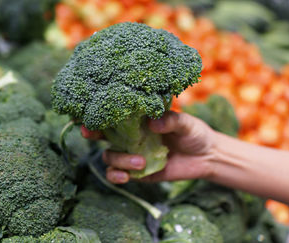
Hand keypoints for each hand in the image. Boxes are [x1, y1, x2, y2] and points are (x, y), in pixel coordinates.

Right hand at [81, 111, 216, 183]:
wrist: (206, 157)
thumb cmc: (194, 133)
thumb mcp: (185, 122)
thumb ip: (170, 120)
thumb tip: (152, 123)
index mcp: (137, 120)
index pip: (113, 115)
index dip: (96, 113)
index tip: (83, 111)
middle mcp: (130, 137)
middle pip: (101, 135)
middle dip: (90, 133)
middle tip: (89, 133)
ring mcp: (131, 154)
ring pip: (109, 157)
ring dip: (119, 160)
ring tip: (140, 161)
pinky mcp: (137, 173)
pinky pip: (118, 175)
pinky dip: (117, 176)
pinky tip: (126, 177)